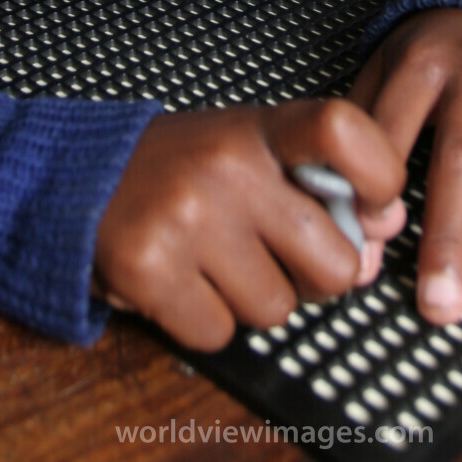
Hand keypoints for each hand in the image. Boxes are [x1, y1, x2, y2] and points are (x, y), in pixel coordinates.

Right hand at [93, 98, 406, 351]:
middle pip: (334, 262)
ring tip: (215, 259)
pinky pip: (220, 333)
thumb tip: (383, 231)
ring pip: (278, 309)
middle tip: (275, 253)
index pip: (344, 130)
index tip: (372, 208)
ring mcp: (187, 215)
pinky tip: (182, 280)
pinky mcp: (149, 267)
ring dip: (254, 300)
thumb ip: (321, 182)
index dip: (380, 177)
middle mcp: (227, 165)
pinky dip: (206, 321)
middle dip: (316, 278)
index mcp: (260, 128)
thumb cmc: (185, 168)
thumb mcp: (253, 150)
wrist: (78, 177)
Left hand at [351, 9, 461, 328]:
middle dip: (449, 238)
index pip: (391, 131)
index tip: (368, 250)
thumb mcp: (388, 63)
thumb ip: (363, 126)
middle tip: (439, 306)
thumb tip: (339, 210)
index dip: (377, 191)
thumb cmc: (439, 49)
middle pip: (459, 159)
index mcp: (419, 61)